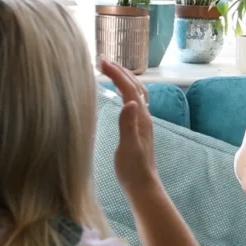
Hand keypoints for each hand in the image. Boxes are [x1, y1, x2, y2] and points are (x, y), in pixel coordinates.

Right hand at [99, 56, 158, 190]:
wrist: (143, 184)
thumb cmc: (133, 169)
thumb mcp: (128, 147)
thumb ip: (128, 125)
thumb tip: (130, 102)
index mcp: (140, 118)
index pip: (129, 89)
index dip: (116, 74)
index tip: (101, 62)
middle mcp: (144, 116)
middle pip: (135, 86)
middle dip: (120, 71)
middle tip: (103, 60)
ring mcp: (143, 121)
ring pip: (137, 92)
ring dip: (125, 78)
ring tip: (111, 69)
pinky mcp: (139, 127)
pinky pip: (135, 101)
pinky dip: (126, 90)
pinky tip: (120, 93)